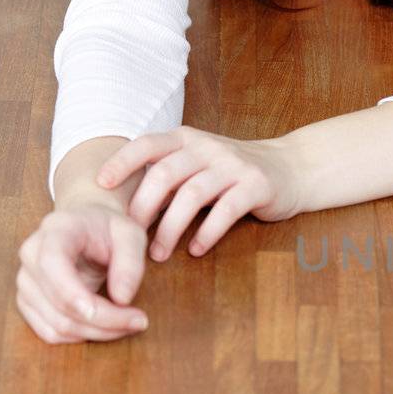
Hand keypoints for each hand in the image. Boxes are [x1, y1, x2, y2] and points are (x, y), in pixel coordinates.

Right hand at [15, 203, 149, 343]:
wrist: (85, 226)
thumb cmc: (108, 228)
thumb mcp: (130, 233)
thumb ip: (130, 261)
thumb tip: (122, 298)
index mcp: (55, 232)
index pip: (53, 266)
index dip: (80, 295)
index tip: (121, 309)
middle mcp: (31, 257)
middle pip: (61, 305)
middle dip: (105, 321)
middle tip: (140, 321)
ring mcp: (26, 282)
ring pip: (57, 326)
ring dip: (97, 333)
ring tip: (128, 323)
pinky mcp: (28, 302)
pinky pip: (50, 333)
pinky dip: (81, 336)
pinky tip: (105, 327)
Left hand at [95, 126, 300, 260]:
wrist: (291, 167)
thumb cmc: (233, 173)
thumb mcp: (198, 164)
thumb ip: (168, 177)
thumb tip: (123, 206)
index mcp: (187, 139)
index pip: (148, 144)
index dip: (122, 162)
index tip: (100, 185)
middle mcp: (208, 147)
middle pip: (166, 174)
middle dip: (143, 207)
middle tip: (130, 237)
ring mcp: (234, 165)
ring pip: (192, 194)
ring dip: (171, 228)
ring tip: (159, 254)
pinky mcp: (256, 185)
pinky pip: (226, 210)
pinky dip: (207, 233)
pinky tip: (197, 250)